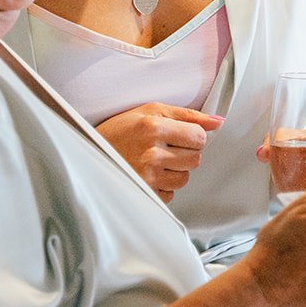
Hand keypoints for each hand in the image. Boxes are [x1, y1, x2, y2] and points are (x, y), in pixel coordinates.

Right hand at [97, 103, 224, 202]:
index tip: (179, 135)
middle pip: (195, 159)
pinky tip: (147, 174)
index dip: (193, 136)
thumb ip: (187, 115)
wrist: (87, 153)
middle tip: (165, 148)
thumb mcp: (149, 111)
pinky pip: (170, 194)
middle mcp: (151, 153)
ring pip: (184, 178)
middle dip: (184, 153)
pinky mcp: (144, 195)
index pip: (199, 137)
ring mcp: (147, 177)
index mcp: (153, 128)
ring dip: (174, 171)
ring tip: (154, 161)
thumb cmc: (119, 131)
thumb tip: (218, 121)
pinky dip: (163, 186)